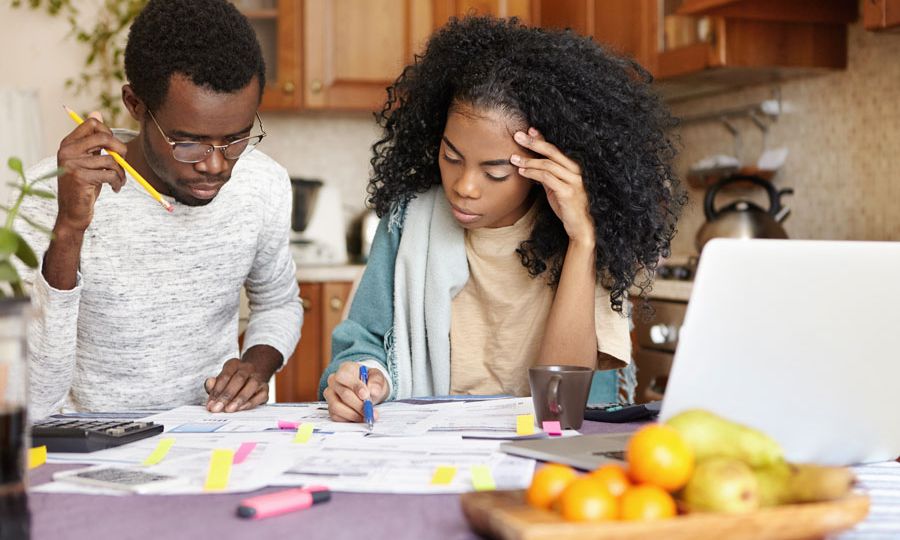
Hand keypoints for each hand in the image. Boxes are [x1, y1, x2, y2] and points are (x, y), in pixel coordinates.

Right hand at [55, 111, 127, 233]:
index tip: (114, 147)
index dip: (109, 132)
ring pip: (111, 160)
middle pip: (103, 137)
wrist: (73, 213)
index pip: (91, 123)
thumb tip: (97, 112)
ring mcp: (72, 164)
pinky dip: (118, 182)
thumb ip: (93, 141)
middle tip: (124, 162)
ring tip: (119, 182)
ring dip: (121, 173)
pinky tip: (115, 189)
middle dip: (120, 149)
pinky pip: (110, 174)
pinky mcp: (80, 177)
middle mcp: (67, 151)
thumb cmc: (84, 186)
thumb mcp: (88, 160)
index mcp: (68, 144)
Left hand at [205, 358, 269, 412]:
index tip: (210, 404)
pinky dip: (251, 402)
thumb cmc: (231, 381)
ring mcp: (258, 377)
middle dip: (227, 395)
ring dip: (239, 399)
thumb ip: (213, 383)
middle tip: (217, 408)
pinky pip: (261, 395)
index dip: (217, 390)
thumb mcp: (220, 380)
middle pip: (239, 379)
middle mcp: (248, 368)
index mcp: (234, 364)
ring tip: (229, 409)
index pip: (226, 376)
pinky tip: (241, 408)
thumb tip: (209, 383)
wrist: (251, 377)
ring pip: (251, 386)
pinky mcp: (265, 388)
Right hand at [323, 362, 388, 421]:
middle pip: (343, 394)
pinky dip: (349, 419)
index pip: (343, 376)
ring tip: (366, 416)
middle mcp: (334, 381)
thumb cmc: (371, 382)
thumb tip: (373, 391)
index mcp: (345, 369)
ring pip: (336, 407)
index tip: (366, 395)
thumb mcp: (378, 377)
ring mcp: (330, 395)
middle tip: (370, 410)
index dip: (355, 386)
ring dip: (354, 414)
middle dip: (358, 404)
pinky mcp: (330, 407)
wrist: (369, 390)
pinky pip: (336, 416)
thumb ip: (377, 382)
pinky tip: (360, 418)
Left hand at [511, 128, 594, 246]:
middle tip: (517, 136)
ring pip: (548, 165)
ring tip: (514, 159)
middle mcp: (575, 171)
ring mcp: (573, 181)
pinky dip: (533, 173)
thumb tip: (531, 164)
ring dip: (529, 161)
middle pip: (552, 152)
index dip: (541, 139)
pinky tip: (522, 172)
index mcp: (572, 168)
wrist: (579, 226)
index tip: (528, 130)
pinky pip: (547, 178)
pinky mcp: (568, 192)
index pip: (555, 149)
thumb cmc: (567, 206)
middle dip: (533, 143)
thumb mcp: (555, 187)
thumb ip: (547, 175)